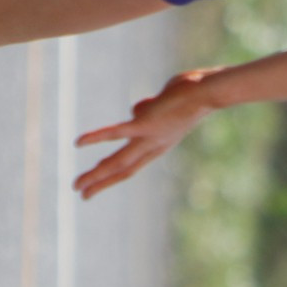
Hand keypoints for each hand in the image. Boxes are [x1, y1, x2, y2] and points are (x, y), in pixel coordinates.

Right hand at [73, 67, 226, 199]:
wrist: (209, 93)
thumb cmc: (191, 92)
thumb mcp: (164, 103)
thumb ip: (147, 109)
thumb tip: (135, 111)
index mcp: (158, 143)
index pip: (132, 165)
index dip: (113, 176)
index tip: (97, 185)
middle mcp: (153, 145)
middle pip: (122, 169)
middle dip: (100, 182)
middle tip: (81, 194)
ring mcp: (149, 137)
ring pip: (118, 161)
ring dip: (97, 175)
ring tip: (77, 186)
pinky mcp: (146, 124)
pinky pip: (116, 133)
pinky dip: (96, 138)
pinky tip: (78, 142)